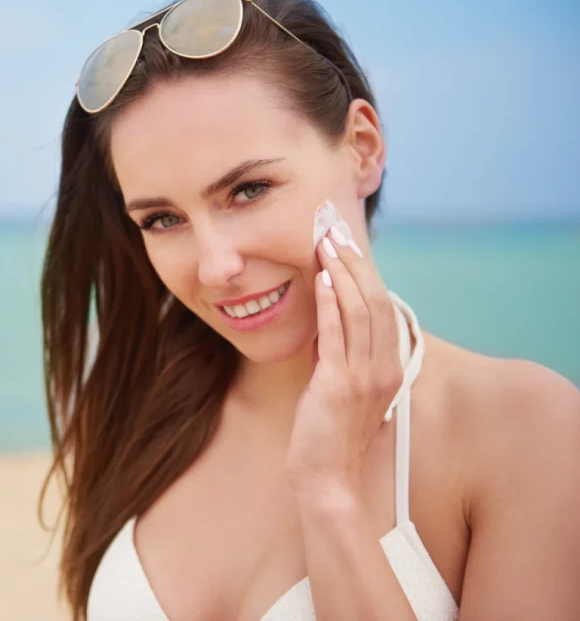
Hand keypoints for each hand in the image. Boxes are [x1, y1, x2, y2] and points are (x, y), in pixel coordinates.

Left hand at [285, 226, 404, 497]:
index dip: (366, 272)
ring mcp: (363, 377)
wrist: (327, 479)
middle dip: (354, 262)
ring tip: (325, 244)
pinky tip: (318, 279)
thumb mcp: (346, 388)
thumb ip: (345, 354)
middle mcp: (383, 368)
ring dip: (340, 274)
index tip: (348, 242)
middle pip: (375, 300)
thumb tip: (329, 317)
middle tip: (335, 229)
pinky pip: (336, 336)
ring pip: (359, 311)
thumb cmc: (331, 434)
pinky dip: (328, 304)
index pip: (383, 307)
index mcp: (390, 367)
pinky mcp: (338, 385)